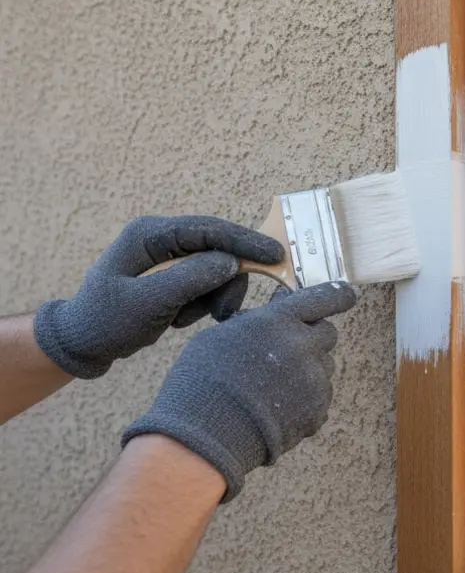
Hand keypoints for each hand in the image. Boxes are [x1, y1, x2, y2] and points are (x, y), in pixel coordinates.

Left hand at [33, 216, 284, 378]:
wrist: (82, 343)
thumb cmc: (105, 321)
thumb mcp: (147, 303)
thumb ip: (189, 279)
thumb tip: (231, 262)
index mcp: (149, 234)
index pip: (208, 229)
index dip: (244, 241)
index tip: (275, 255)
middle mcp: (161, 239)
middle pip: (218, 248)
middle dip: (227, 280)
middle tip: (226, 312)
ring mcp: (168, 257)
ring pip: (216, 269)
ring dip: (212, 297)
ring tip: (187, 320)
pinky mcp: (174, 275)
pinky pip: (207, 284)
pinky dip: (202, 304)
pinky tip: (178, 318)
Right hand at [121, 283, 357, 501]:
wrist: (207, 434)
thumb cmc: (203, 382)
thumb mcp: (222, 336)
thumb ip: (260, 318)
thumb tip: (282, 301)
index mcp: (278, 321)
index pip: (323, 298)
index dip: (338, 295)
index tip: (347, 294)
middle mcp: (303, 346)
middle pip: (327, 334)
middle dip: (311, 339)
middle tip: (286, 353)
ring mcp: (314, 380)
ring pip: (324, 367)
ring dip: (307, 371)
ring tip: (272, 388)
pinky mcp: (318, 409)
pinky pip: (321, 397)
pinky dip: (305, 401)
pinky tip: (276, 410)